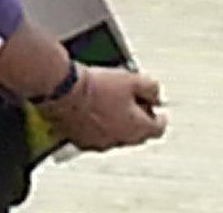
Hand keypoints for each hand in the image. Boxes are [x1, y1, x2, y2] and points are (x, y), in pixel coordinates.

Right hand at [41, 66, 166, 151]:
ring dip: (116, 123)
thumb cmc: (95, 86)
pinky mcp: (78, 140)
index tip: (159, 110)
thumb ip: (151, 87)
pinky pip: (94, 135)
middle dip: (138, 119)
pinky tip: (92, 110)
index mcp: (137, 129)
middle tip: (135, 104)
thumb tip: (156, 94)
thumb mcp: (131, 78)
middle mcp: (119, 141)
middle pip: (137, 134)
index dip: (160, 117)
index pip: (158, 128)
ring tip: (110, 103)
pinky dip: (97, 126)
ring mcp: (98, 143)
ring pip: (115, 135)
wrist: (62, 90)